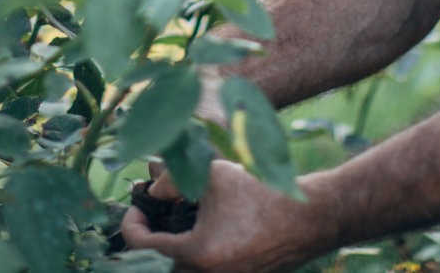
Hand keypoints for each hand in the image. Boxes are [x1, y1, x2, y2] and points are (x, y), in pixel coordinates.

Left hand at [118, 159, 336, 272]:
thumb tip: (152, 191)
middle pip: (158, 266)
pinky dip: (191, 258)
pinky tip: (196, 235)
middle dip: (148, 242)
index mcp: (196, 255)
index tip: (136, 208)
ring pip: (179, 271)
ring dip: (169, 252)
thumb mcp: (213, 175)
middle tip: (150, 218)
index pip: (142, 247)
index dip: (132, 225)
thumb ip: (174, 180)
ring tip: (173, 225)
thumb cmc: (260, 194)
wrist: (307, 219)